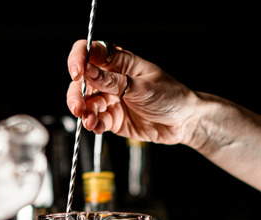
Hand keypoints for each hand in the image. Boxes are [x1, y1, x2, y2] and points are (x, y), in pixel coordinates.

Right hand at [67, 40, 199, 145]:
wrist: (183, 122)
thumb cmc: (171, 96)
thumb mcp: (142, 87)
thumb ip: (113, 81)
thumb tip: (87, 71)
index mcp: (119, 62)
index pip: (90, 51)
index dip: (78, 59)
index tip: (77, 72)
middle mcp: (111, 79)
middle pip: (81, 81)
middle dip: (76, 94)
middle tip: (79, 107)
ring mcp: (110, 99)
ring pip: (85, 103)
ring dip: (83, 112)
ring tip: (89, 121)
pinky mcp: (111, 118)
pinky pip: (95, 120)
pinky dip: (93, 124)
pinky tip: (96, 127)